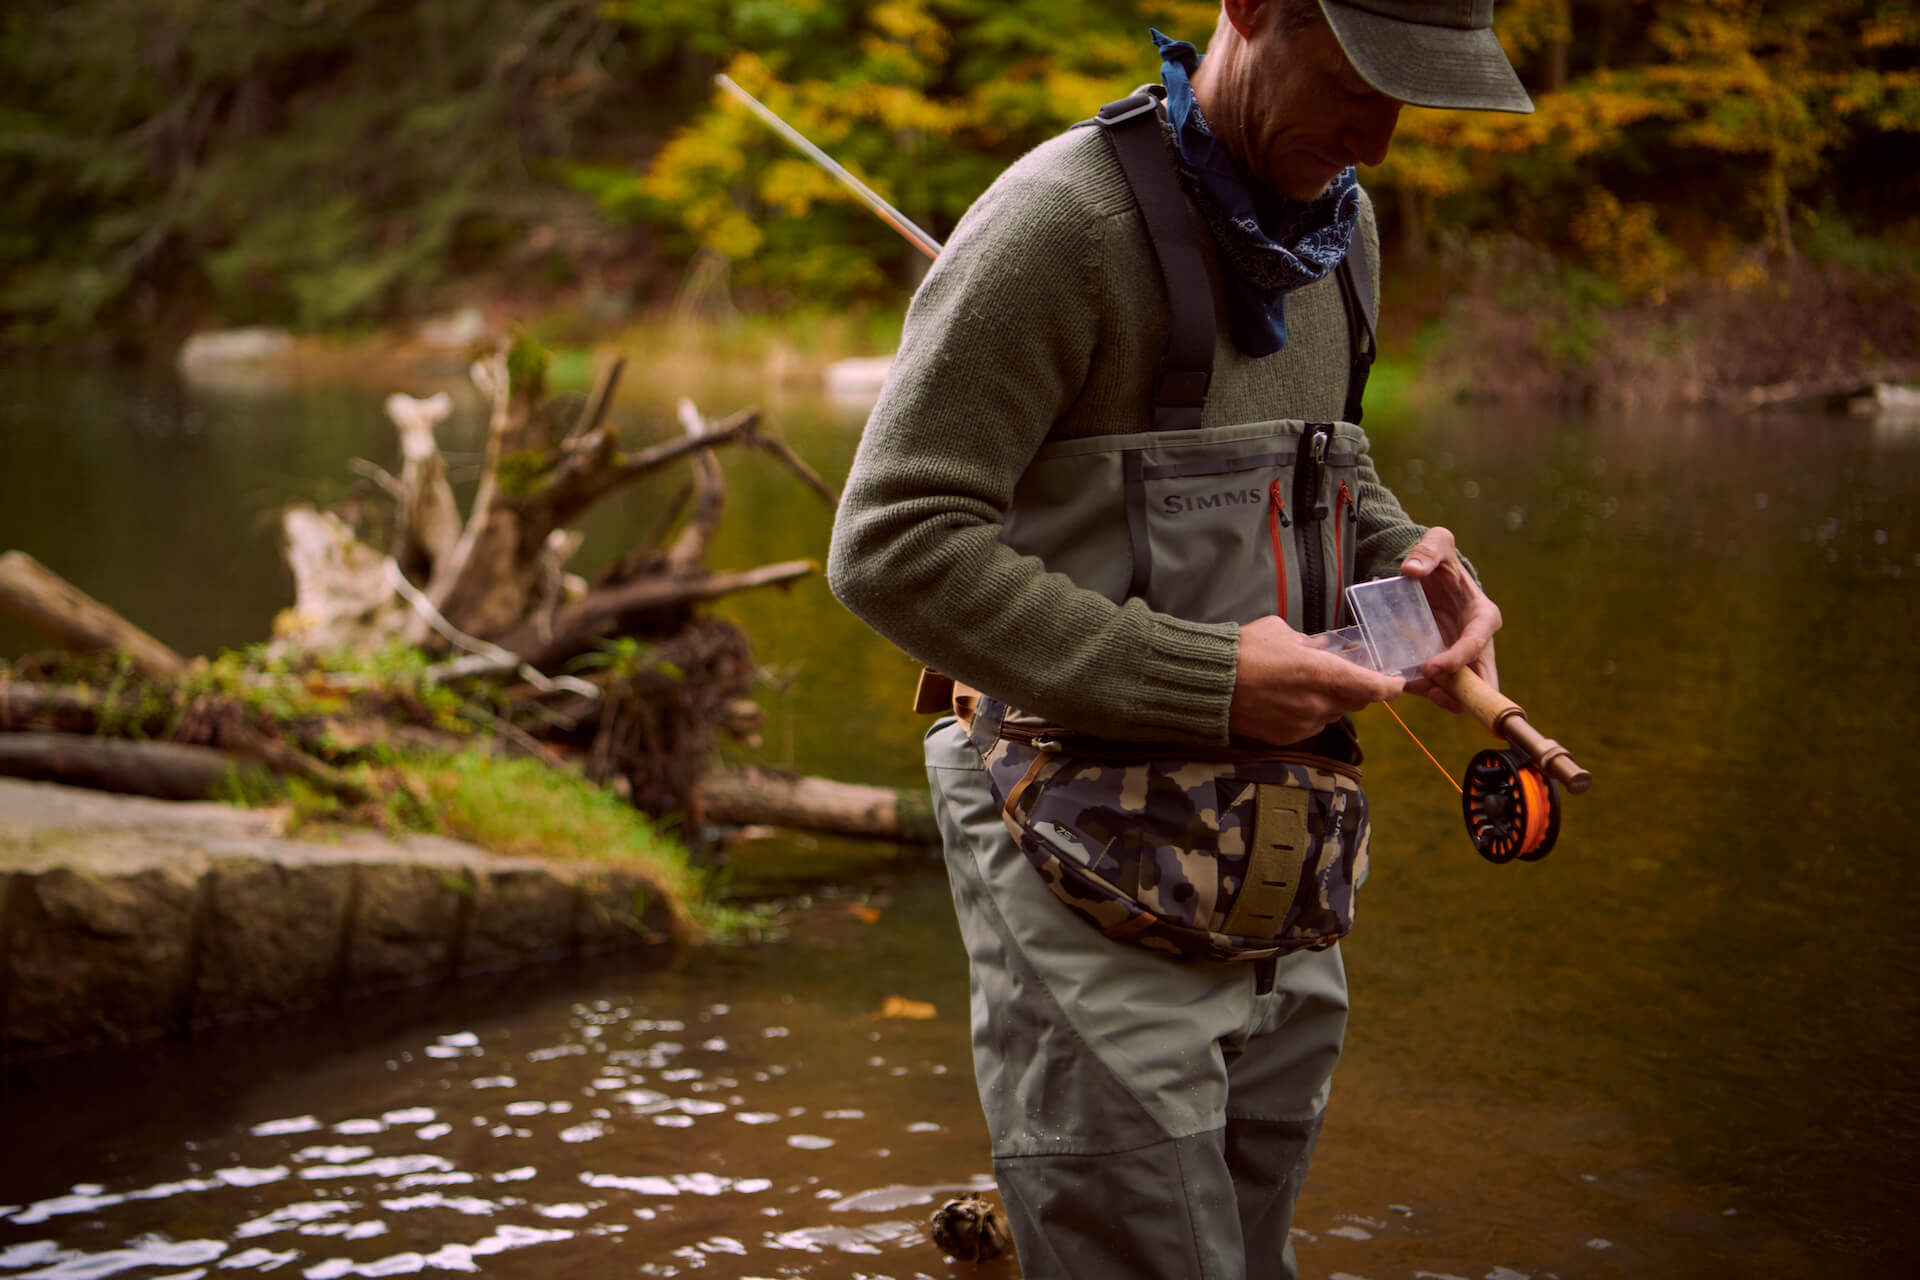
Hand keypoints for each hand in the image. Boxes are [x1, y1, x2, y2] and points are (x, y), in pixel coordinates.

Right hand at [1229, 614, 1403, 745]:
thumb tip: (1319, 648)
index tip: (1397, 681)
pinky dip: (1306, 714)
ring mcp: (1303, 724)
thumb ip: (1308, 642)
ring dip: (1327, 702)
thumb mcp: (1280, 632)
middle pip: (1355, 702)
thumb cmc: (1243, 651)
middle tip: (1344, 675)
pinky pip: (1309, 726)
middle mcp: (1318, 703)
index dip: (1390, 686)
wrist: (1208, 685)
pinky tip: (1285, 700)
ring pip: (1331, 714)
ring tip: (1303, 686)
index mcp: (1322, 673)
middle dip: (1354, 689)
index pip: (1374, 687)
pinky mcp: (1286, 738)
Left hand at [1398, 526, 1500, 713]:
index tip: (1431, 667)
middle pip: (1483, 681)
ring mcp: (1460, 657)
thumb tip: (1412, 571)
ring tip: (1409, 686)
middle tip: (1430, 692)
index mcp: (1482, 615)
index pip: (1478, 644)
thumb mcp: (1437, 543)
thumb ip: (1428, 550)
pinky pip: (1438, 687)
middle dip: (1461, 694)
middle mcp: (1477, 642)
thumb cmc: (1439, 560)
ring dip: (1439, 696)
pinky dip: (1423, 690)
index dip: (1458, 659)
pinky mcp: (1443, 664)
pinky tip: (1403, 683)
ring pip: (1461, 692)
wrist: (1428, 575)